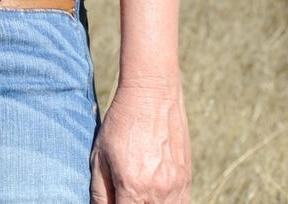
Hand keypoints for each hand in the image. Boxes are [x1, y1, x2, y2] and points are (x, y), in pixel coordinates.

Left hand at [90, 78, 190, 203]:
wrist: (153, 95)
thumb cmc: (122, 123)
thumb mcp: (100, 155)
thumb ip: (100, 192)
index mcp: (133, 187)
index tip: (115, 200)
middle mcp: (158, 192)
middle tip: (125, 193)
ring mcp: (177, 188)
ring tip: (139, 191)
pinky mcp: (187, 181)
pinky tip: (154, 193)